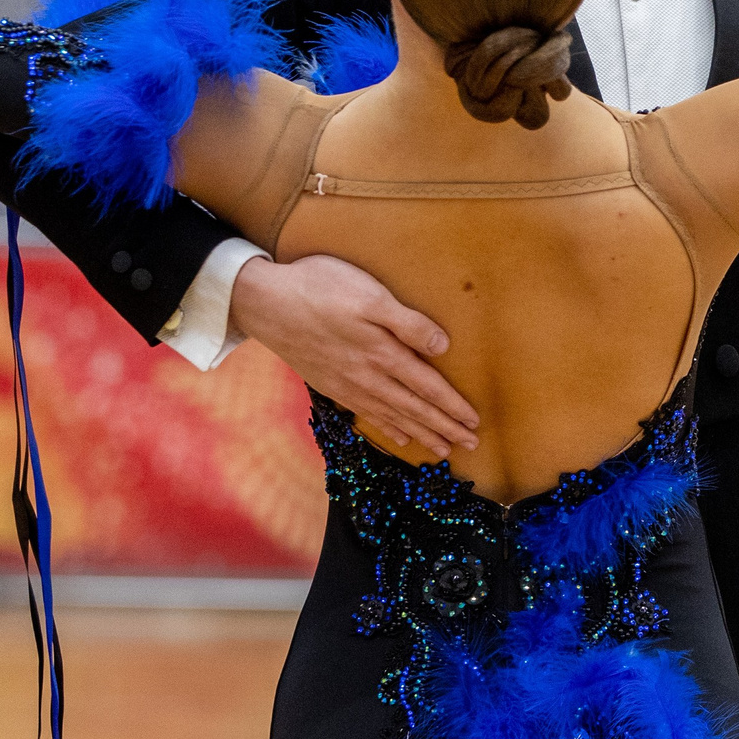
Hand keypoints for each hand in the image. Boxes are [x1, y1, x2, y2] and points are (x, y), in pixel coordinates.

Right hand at [228, 253, 480, 457]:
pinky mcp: (329, 384)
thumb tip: (442, 347)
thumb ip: (407, 323)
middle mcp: (367, 375)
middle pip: (414, 407)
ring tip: (443, 450)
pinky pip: (366, 414)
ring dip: (421, 433)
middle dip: (444, 427)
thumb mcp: (369, 294)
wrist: (265, 302)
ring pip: (392, 416)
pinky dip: (387, 429)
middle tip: (471, 444)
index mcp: (382, 352)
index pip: (427, 386)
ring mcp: (347, 384)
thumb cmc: (320, 288)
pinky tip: (399, 438)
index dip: (452, 406)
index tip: (474, 422)